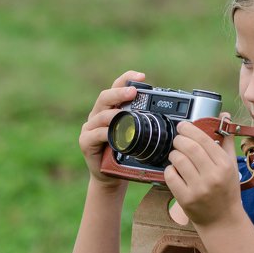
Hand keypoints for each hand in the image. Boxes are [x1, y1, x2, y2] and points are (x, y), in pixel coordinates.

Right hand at [79, 70, 145, 184]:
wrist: (111, 176)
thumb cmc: (125, 154)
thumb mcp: (136, 135)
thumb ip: (144, 123)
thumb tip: (168, 114)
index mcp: (111, 109)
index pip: (117, 87)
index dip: (127, 79)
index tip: (141, 76)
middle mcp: (98, 114)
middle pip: (106, 97)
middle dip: (120, 92)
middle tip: (133, 92)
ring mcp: (90, 127)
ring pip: (101, 115)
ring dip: (115, 115)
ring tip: (126, 116)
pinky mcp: (85, 142)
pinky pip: (95, 135)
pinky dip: (106, 134)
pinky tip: (114, 135)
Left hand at [164, 114, 242, 227]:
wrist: (223, 220)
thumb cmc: (227, 190)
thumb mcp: (232, 165)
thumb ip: (226, 140)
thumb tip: (224, 115)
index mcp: (225, 165)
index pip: (204, 139)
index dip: (190, 129)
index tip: (183, 126)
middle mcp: (213, 176)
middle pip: (189, 147)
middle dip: (179, 139)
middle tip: (178, 140)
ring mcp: (198, 189)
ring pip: (178, 160)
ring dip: (174, 154)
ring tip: (177, 156)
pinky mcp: (186, 199)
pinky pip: (170, 176)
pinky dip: (169, 170)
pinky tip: (175, 171)